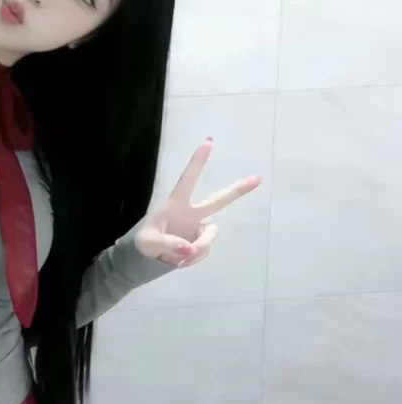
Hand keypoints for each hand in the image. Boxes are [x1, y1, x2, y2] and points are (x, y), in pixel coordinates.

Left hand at [135, 137, 261, 268]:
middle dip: (238, 190)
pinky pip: (204, 252)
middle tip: (258, 178)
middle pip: (219, 200)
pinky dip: (194, 259)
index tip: (208, 142)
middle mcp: (192, 212)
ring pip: (210, 237)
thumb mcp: (148, 243)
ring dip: (198, 249)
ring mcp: (199, 227)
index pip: (188, 180)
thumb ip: (168, 244)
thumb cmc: (145, 241)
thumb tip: (190, 249)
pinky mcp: (202, 242)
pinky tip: (181, 262)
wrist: (148, 258)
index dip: (197, 162)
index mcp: (176, 203)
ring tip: (179, 259)